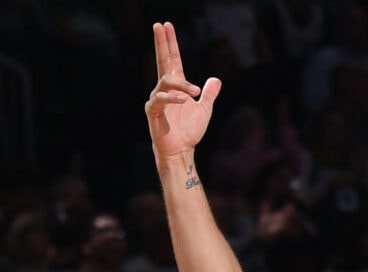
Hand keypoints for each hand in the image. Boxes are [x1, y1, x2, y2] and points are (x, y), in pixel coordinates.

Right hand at [146, 22, 221, 160]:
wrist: (182, 150)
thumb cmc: (190, 131)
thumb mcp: (204, 109)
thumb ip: (209, 94)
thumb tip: (215, 79)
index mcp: (175, 86)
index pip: (172, 59)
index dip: (170, 43)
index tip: (166, 25)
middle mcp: (164, 89)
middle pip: (162, 61)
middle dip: (161, 43)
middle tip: (159, 25)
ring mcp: (157, 99)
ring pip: (166, 82)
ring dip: (181, 85)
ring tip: (194, 93)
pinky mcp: (153, 111)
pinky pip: (160, 99)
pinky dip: (173, 98)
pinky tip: (184, 100)